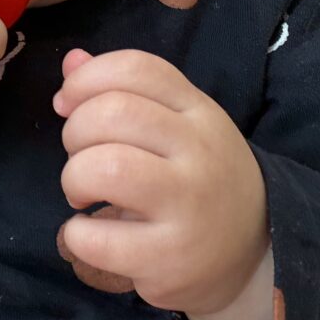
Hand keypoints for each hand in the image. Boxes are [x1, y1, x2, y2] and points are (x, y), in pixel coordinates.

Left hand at [53, 48, 267, 316]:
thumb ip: (126, 92)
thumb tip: (72, 62)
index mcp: (199, 112)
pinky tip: (89, 234)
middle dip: (75, 132)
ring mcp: (188, 205)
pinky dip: (75, 235)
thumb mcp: (178, 129)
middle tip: (82, 158)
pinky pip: (97, 237)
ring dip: (75, 178)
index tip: (67, 104)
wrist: (252, 256)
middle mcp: (199, 152)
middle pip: (114, 112)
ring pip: (107, 167)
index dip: (86, 79)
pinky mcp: (169, 257)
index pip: (138, 69)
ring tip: (82, 194)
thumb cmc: (199, 183)